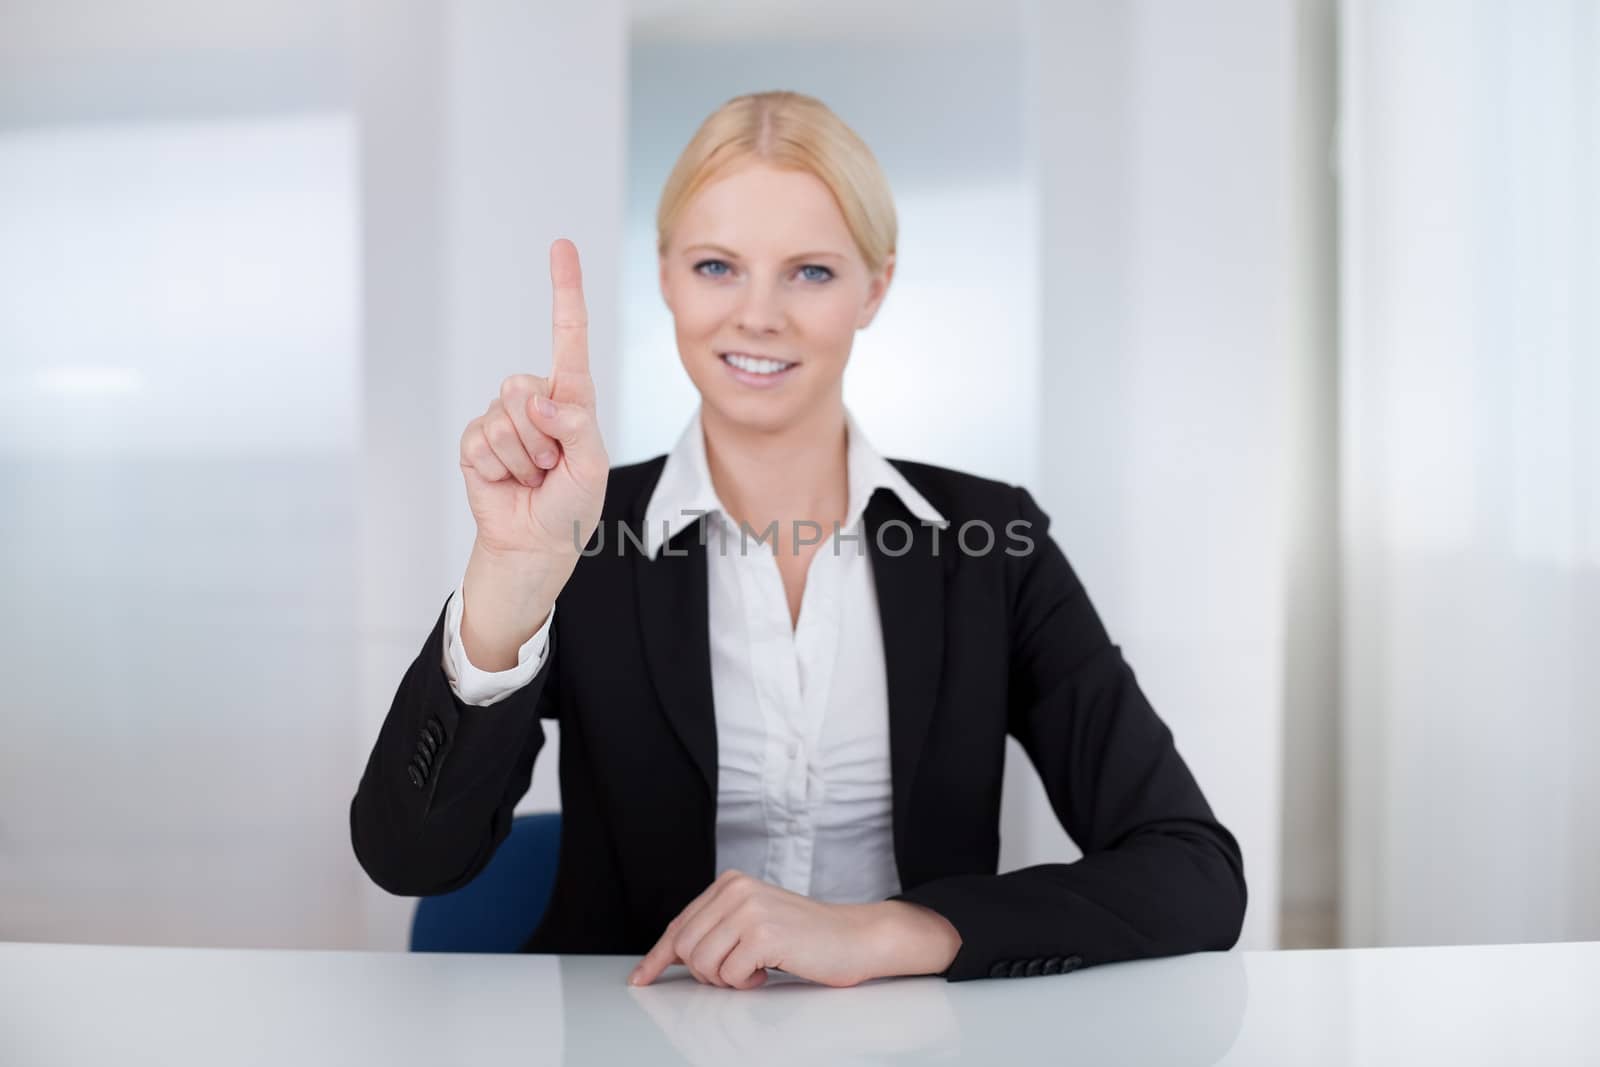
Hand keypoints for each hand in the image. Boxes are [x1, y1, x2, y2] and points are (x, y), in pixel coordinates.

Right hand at [458, 238, 608, 572]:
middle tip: (552, 466)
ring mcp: (502, 419)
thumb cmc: (572, 503)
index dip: (564, 290)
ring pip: (504, 416)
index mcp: (572, 396)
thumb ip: (573, 424)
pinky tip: (508, 480)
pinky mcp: (475, 441)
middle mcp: (536, 399)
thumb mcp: (591, 463)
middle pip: (523, 386)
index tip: (561, 247)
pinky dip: (499, 467)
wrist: (536, 543)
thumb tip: (536, 398)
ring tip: (534, 477)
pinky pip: (481, 440)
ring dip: (523, 457)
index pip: (568, 336)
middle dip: (542, 435)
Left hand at [627, 870, 925, 990]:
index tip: (641, 978)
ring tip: (755, 969)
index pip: (679, 924)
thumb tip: (671, 957)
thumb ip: (716, 929)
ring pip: (702, 964)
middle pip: (684, 948)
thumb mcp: (752, 920)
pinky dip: (746, 983)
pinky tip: (768, 971)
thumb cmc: (805, 935)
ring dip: (727, 979)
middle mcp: (735, 889)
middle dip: (706, 973)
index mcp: (729, 883)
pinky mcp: (763, 934)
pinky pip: (730, 975)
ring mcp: (748, 909)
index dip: (656, 957)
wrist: (854, 937)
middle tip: (737, 973)